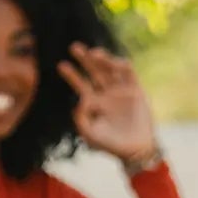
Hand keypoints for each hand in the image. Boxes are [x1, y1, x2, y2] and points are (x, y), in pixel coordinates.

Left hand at [58, 46, 157, 163]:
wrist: (136, 150)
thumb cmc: (111, 145)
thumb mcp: (91, 135)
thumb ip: (82, 120)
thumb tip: (81, 100)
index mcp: (94, 102)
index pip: (81, 84)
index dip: (71, 75)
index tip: (61, 65)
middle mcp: (106, 93)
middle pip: (94, 71)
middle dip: (84, 59)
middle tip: (74, 47)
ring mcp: (121, 90)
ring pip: (110, 69)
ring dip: (103, 59)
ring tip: (94, 54)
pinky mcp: (136, 90)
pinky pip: (129, 73)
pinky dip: (122, 65)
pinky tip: (115, 63)